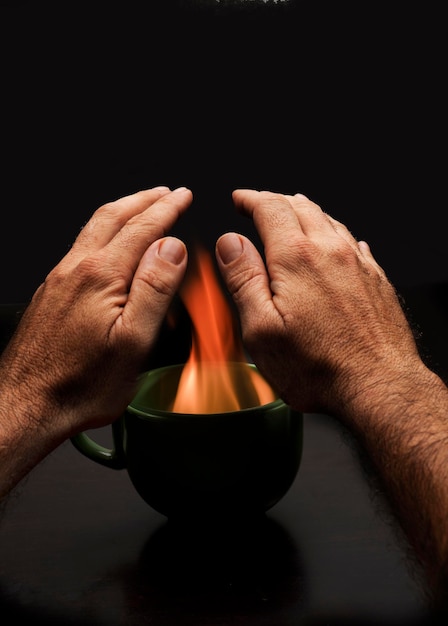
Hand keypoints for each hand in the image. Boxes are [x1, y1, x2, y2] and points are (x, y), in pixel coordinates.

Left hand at [0, 187, 191, 439]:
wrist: (26, 405)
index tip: (183, 196)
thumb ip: (154, 289)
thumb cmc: (80, 384)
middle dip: (143, 200)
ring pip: (93, 230)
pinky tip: (110, 245)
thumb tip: (171, 248)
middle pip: (112, 218)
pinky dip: (104, 233)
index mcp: (100, 277)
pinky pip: (81, 248)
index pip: (141, 229)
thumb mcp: (132, 342)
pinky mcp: (51, 295)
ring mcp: (58, 281)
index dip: (166, 209)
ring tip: (140, 208)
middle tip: (165, 192)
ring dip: (122, 212)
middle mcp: (75, 271)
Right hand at [216, 189, 422, 417]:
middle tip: (260, 203)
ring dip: (306, 212)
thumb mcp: (261, 328)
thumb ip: (244, 279)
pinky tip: (334, 241)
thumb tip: (230, 242)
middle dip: (276, 200)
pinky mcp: (377, 280)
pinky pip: (354, 243)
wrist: (379, 386)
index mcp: (296, 259)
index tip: (240, 199)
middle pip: (301, 207)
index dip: (251, 199)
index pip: (270, 208)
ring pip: (329, 220)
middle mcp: (331, 252)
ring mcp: (358, 264)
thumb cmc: (318, 367)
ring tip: (292, 212)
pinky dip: (335, 233)